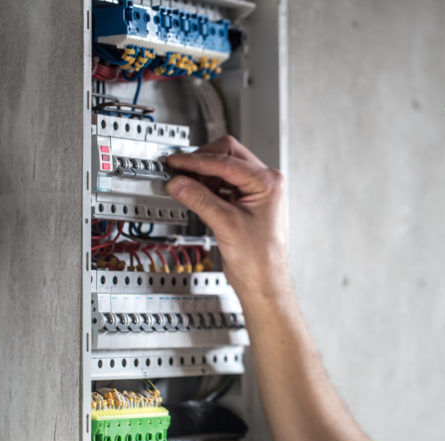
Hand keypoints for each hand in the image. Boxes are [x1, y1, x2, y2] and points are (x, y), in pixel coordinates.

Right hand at [164, 135, 288, 296]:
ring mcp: (254, 191)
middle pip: (226, 155)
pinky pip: (221, 184)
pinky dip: (206, 187)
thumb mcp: (225, 224)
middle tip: (179, 172)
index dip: (197, 161)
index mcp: (268, 182)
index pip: (226, 161)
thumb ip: (200, 199)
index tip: (176, 163)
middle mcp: (264, 182)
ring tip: (186, 188)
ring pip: (223, 168)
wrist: (262, 281)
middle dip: (202, 162)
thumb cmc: (259, 258)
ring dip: (203, 176)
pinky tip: (196, 197)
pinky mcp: (243, 201)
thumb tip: (178, 182)